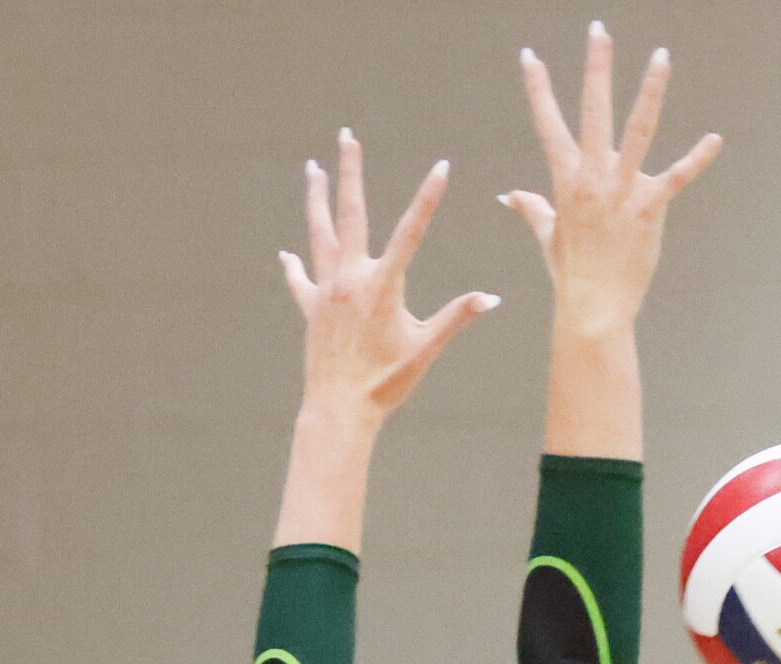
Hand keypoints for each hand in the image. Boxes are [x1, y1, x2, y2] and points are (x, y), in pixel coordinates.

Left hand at [279, 129, 496, 425]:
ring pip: (318, 233)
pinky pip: (300, 280)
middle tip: (347, 136)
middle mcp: (349, 279)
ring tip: (313, 169)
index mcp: (382, 286)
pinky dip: (295, 266)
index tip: (442, 167)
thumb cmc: (387, 382)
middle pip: (350, 213)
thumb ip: (457, 318)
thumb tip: (491, 298)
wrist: (339, 408)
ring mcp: (325, 291)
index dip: (429, 198)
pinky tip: (289, 254)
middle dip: (350, 172)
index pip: (411, 231)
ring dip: (316, 199)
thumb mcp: (426, 349)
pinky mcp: (310, 309)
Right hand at [506, 23, 720, 336]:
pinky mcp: (649, 208)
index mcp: (565, 179)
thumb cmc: (571, 273)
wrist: (594, 305)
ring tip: (661, 56)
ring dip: (651, 90)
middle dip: (597, 67)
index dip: (538, 88)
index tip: (530, 55)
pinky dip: (697, 159)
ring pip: (638, 129)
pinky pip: (676, 177)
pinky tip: (715, 139)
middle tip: (599, 30)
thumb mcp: (547, 235)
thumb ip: (531, 208)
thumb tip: (510, 196)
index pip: (547, 123)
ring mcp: (621, 190)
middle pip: (594, 110)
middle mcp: (592, 176)